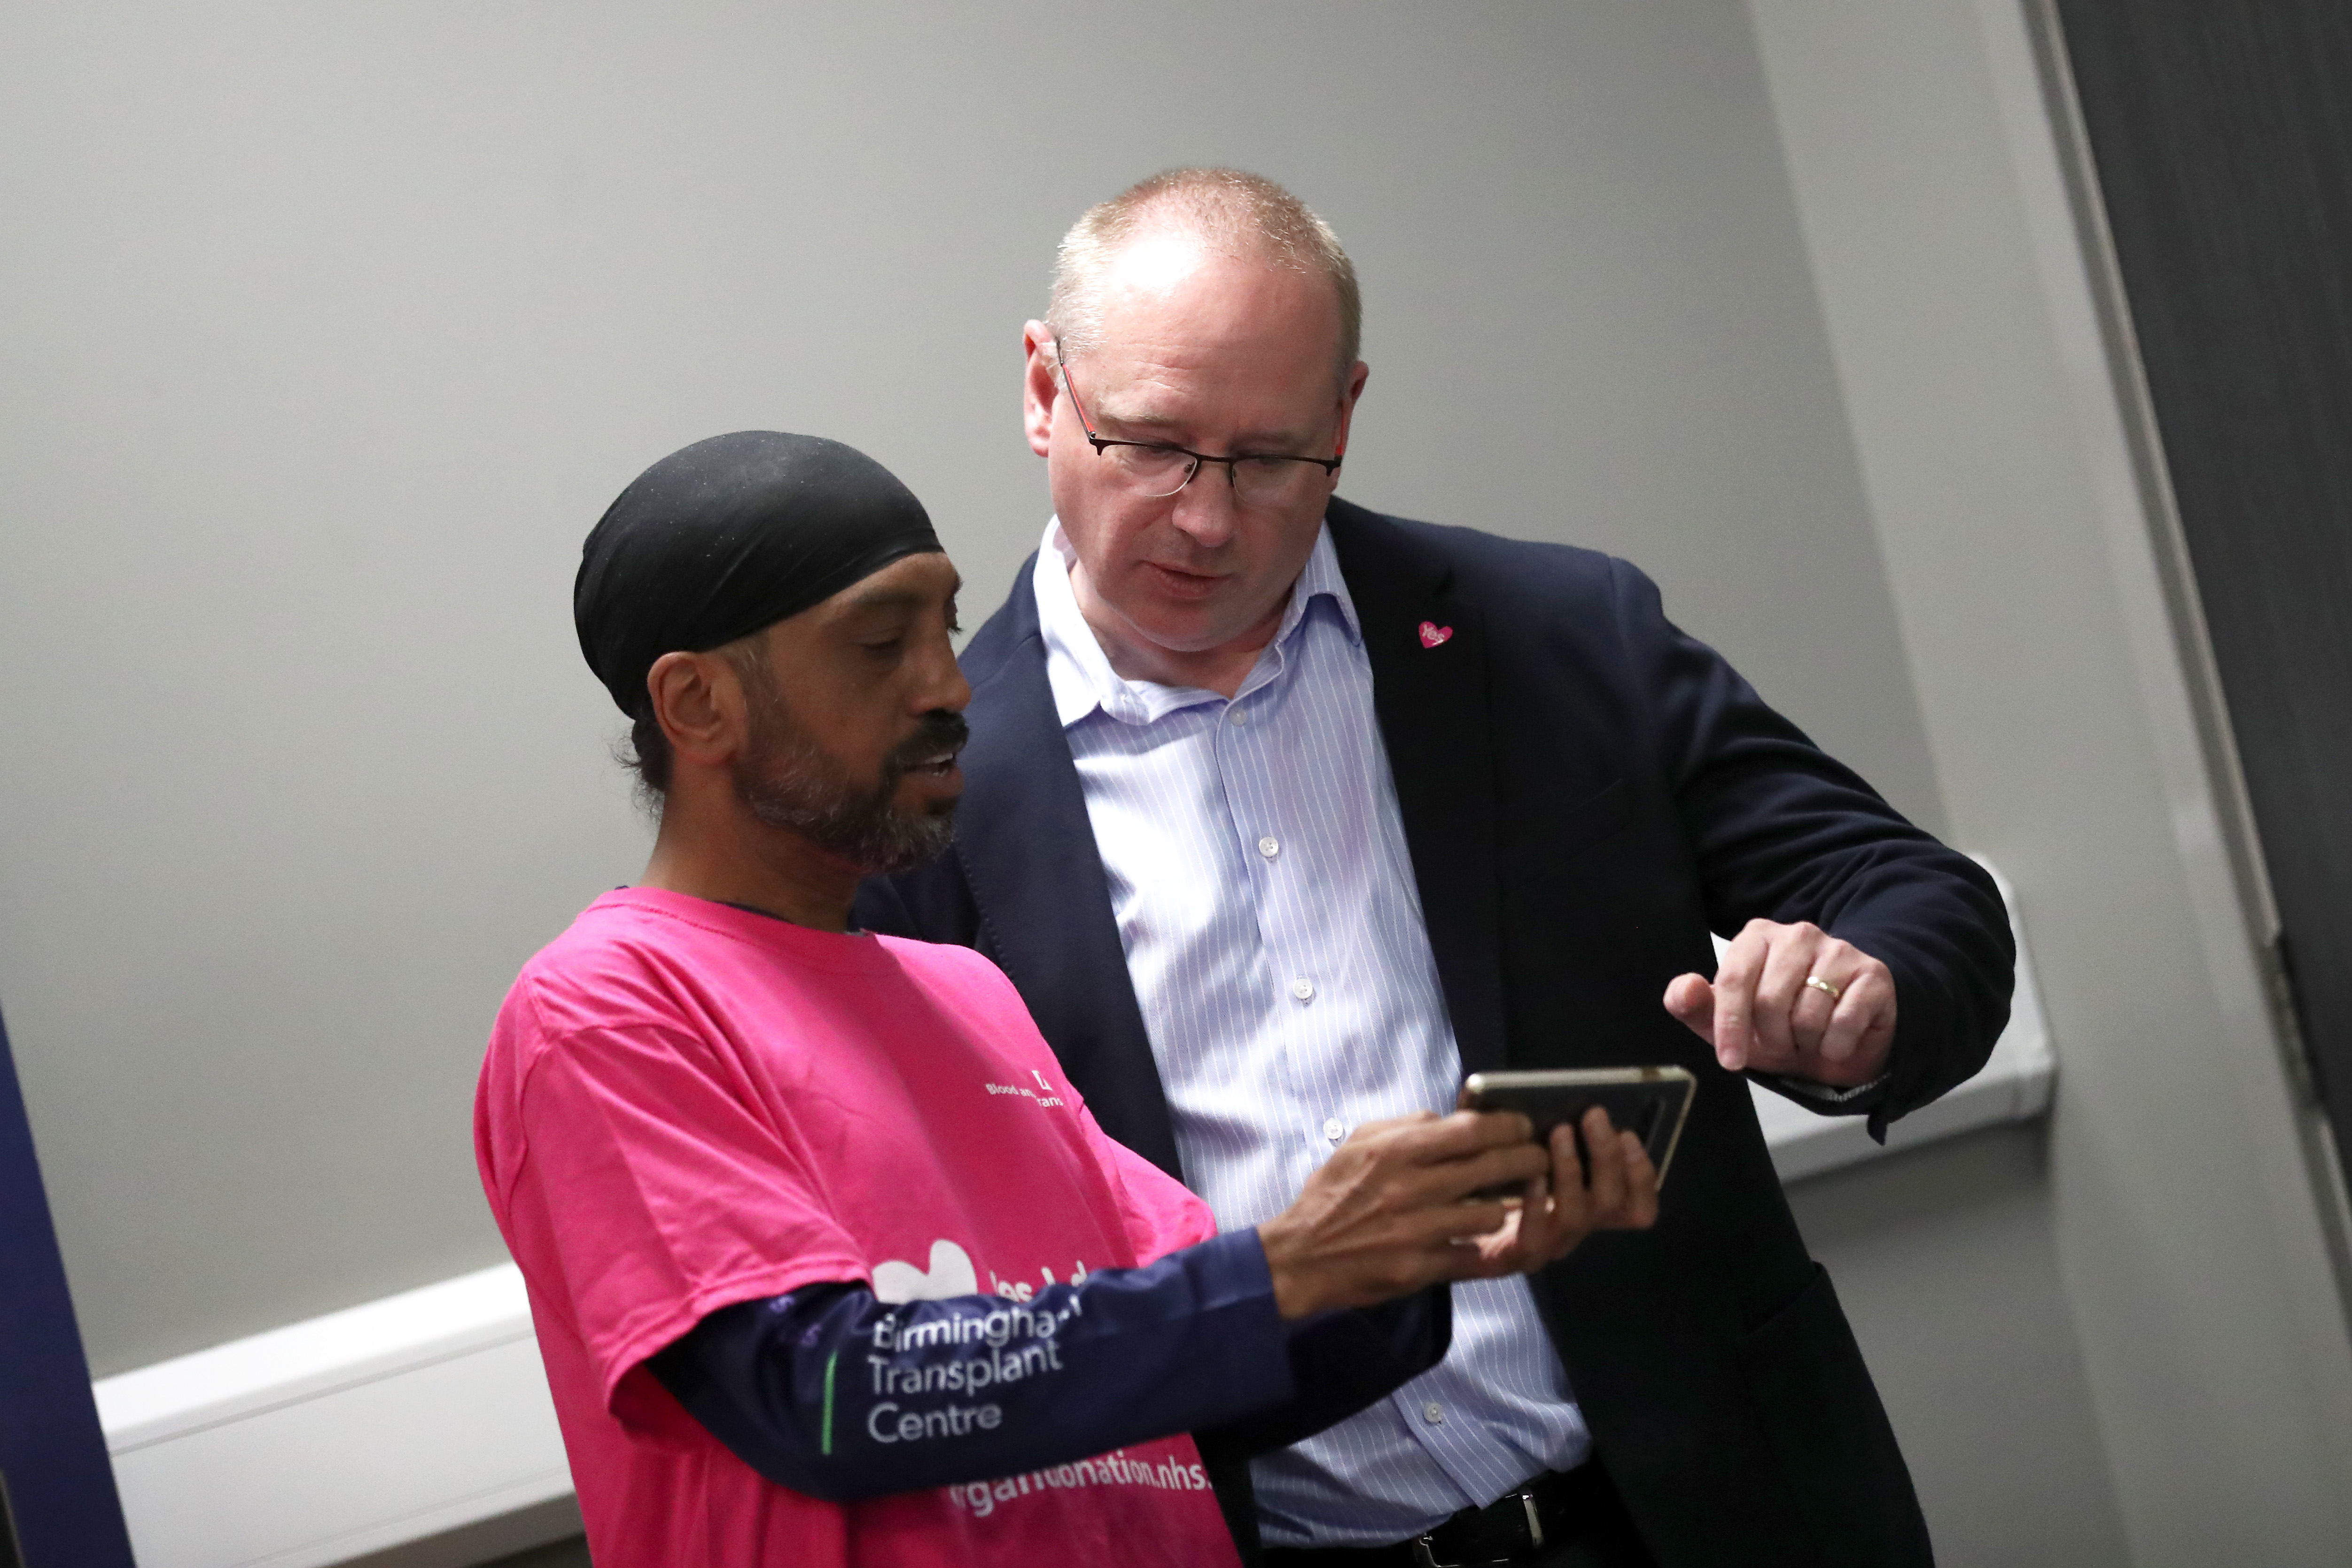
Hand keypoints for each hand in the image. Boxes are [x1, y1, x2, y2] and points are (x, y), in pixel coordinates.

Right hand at [1258, 1110, 1553, 1318]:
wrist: (1301, 1256)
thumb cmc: (1332, 1194)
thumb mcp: (1358, 1142)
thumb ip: (1405, 1125)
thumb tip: (1448, 1118)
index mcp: (1395, 1150)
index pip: (1470, 1130)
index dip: (1508, 1126)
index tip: (1523, 1126)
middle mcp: (1410, 1188)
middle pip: (1491, 1168)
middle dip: (1527, 1160)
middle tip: (1541, 1158)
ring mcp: (1418, 1231)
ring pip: (1491, 1214)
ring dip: (1506, 1206)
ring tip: (1512, 1201)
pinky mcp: (1420, 1268)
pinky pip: (1472, 1254)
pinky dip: (1484, 1244)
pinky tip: (1486, 1237)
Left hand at [1469, 1105, 1659, 1271]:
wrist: (1448, 1218)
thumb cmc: (1492, 1172)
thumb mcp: (1523, 1145)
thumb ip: (1547, 1128)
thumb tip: (1559, 1095)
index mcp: (1588, 1206)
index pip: (1637, 1206)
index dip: (1641, 1175)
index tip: (1628, 1135)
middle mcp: (1575, 1229)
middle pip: (1612, 1204)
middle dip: (1609, 1157)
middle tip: (1594, 1117)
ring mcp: (1545, 1247)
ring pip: (1577, 1219)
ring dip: (1573, 1172)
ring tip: (1560, 1133)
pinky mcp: (1511, 1259)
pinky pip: (1533, 1238)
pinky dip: (1537, 1204)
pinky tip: (1531, 1176)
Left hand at [1663, 919, 1893, 1086]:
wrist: (1841, 1042)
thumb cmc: (1779, 1029)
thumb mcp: (1730, 1026)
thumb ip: (1696, 1007)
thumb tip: (1685, 989)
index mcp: (1757, 937)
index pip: (1734, 979)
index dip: (1730, 1026)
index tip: (1730, 1062)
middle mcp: (1798, 935)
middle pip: (1770, 1000)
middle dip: (1772, 1038)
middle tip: (1781, 1044)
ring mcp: (1839, 950)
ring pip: (1809, 1013)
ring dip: (1805, 1042)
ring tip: (1808, 1038)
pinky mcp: (1873, 974)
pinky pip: (1845, 1021)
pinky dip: (1836, 1045)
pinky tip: (1836, 1041)